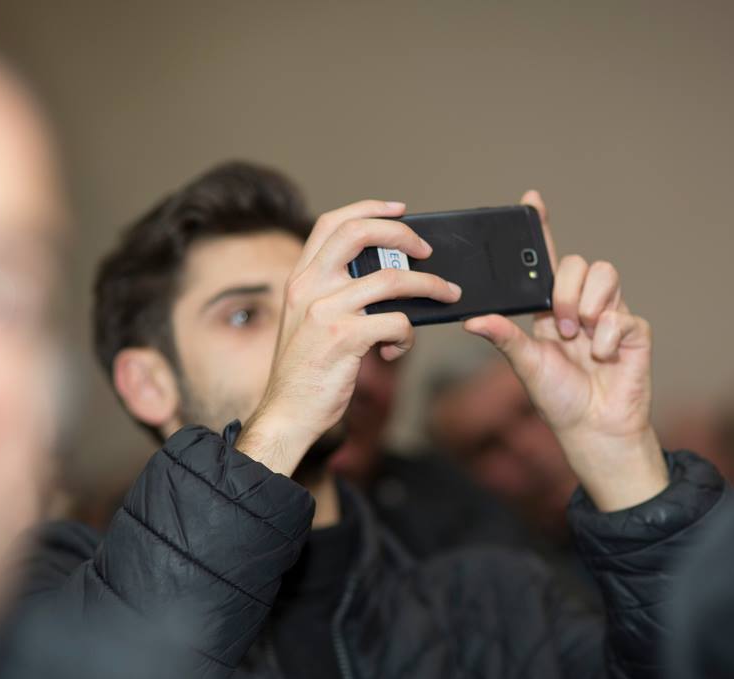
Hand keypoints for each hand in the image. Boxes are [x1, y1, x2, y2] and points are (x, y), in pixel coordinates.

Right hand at [238, 200, 460, 475]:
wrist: (286, 414)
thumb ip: (338, 297)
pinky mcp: (344, 338)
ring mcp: (325, 310)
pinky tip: (397, 350)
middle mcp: (309, 287)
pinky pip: (396, 322)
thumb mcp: (311, 323)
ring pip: (392, 279)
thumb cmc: (307, 373)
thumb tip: (395, 281)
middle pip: (359, 233)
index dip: (369, 209)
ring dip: (429, 286)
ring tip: (446, 295)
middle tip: (427, 251)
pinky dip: (407, 335)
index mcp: (300, 279)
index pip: (332, 223)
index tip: (400, 210)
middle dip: (402, 234)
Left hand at [464, 191, 667, 511]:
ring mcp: (609, 315)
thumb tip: (472, 319)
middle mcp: (581, 305)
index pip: (545, 260)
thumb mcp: (524, 366)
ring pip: (604, 273)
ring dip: (586, 303)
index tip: (532, 200)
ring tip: (579, 335)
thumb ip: (504, 339)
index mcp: (550, 308)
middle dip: (565, 289)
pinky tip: (601, 357)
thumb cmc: (559, 399)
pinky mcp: (634, 332)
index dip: (541, 227)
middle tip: (559, 325)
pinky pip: (623, 315)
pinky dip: (607, 336)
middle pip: (577, 262)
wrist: (593, 429)